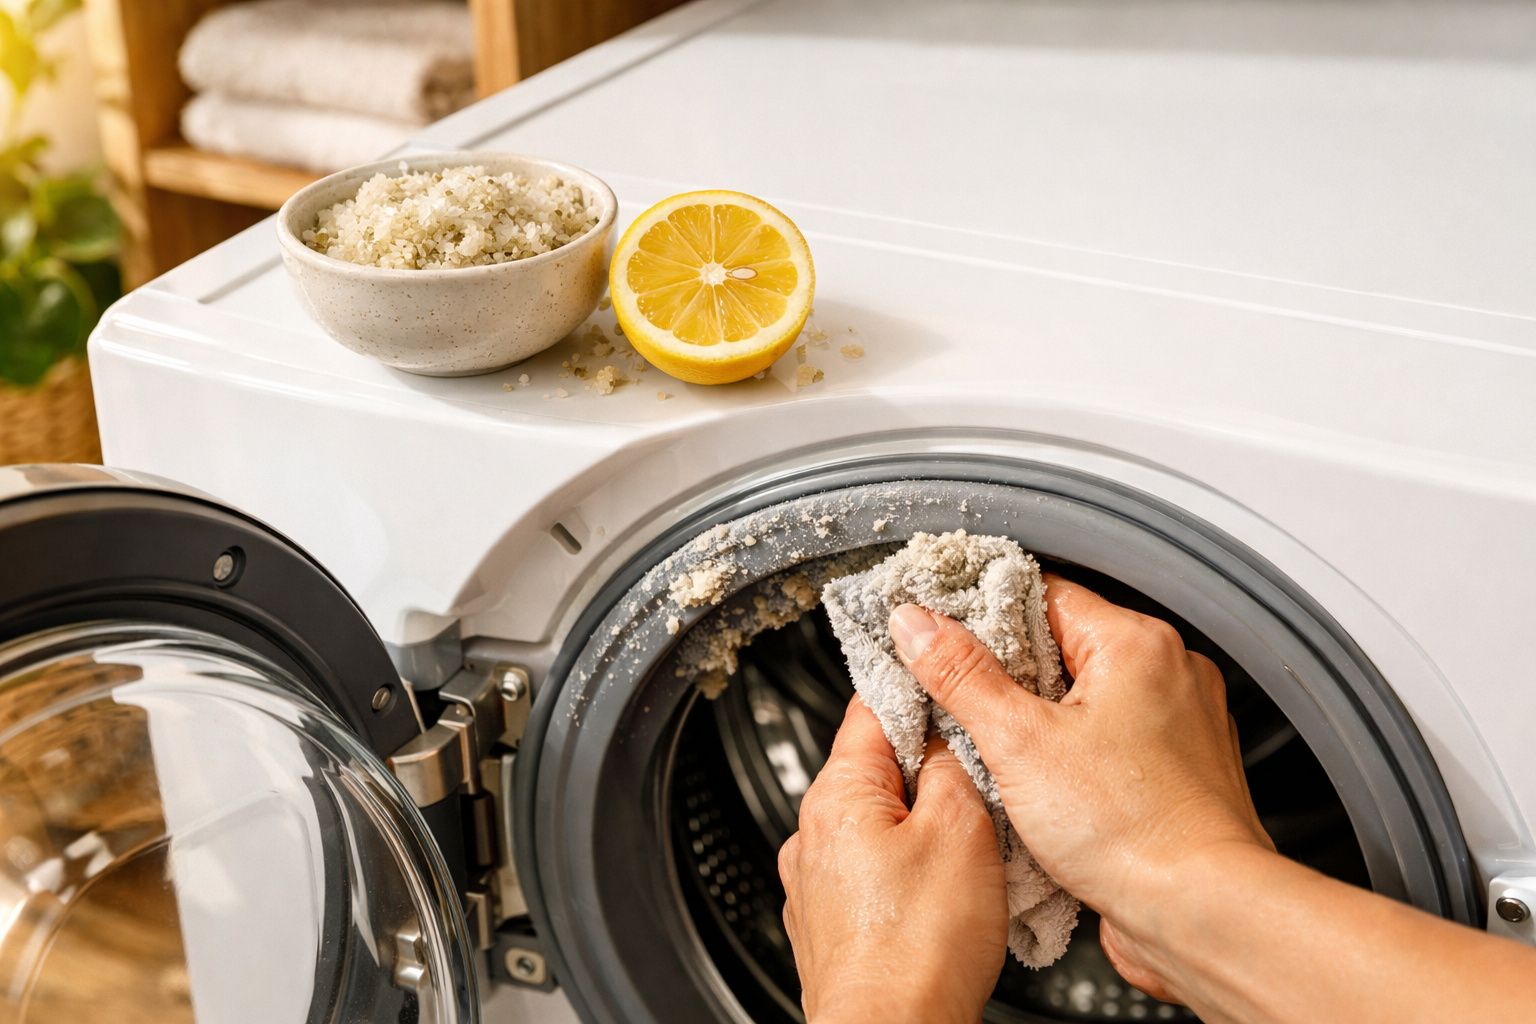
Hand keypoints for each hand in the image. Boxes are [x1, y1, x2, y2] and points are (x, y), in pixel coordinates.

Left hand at [778, 697, 1006, 1023]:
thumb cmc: (917, 949)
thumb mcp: (961, 829)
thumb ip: (953, 764)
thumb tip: (947, 737)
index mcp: (836, 795)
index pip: (872, 706)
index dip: (918, 690)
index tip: (950, 683)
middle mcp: (812, 834)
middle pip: (876, 766)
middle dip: (928, 765)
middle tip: (978, 778)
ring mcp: (816, 882)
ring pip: (876, 822)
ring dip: (919, 822)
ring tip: (966, 845)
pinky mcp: (830, 923)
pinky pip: (871, 872)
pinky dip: (905, 869)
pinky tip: (940, 893)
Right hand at [887, 574, 1271, 1001]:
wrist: (1201, 913)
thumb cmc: (1133, 830)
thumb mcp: (1019, 742)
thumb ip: (961, 676)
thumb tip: (918, 625)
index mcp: (1137, 644)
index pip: (1043, 595)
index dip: (983, 614)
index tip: (942, 638)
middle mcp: (1170, 673)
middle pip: (1064, 648)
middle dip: (1008, 679)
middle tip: (964, 707)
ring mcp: (1181, 724)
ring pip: (1086, 700)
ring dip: (1040, 724)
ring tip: (1005, 758)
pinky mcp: (1179, 773)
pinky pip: (1112, 744)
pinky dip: (1074, 759)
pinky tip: (1046, 792)